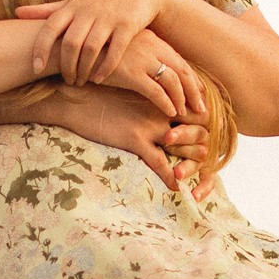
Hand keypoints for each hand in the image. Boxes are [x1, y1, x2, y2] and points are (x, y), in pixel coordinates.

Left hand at [19, 0, 174, 88]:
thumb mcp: (74, 1)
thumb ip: (47, 10)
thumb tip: (16, 12)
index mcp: (72, 7)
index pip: (50, 28)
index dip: (41, 48)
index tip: (35, 68)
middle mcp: (88, 11)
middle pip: (70, 43)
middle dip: (66, 66)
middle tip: (67, 80)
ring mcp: (108, 18)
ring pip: (91, 49)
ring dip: (83, 69)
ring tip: (81, 81)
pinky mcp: (127, 26)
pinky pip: (114, 51)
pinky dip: (105, 67)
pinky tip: (98, 78)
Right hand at [43, 85, 210, 193]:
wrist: (74, 98)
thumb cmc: (98, 93)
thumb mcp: (130, 90)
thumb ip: (149, 97)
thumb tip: (159, 109)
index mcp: (161, 95)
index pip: (196, 109)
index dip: (204, 124)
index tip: (203, 136)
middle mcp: (161, 109)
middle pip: (197, 129)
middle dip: (203, 145)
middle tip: (202, 158)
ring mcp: (149, 125)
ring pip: (183, 146)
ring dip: (191, 163)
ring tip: (191, 173)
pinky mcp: (135, 140)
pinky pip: (160, 163)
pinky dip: (171, 177)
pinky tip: (176, 187)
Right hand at [87, 27, 205, 118]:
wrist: (70, 47)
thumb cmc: (93, 49)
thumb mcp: (122, 46)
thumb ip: (138, 53)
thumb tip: (148, 67)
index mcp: (150, 37)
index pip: (178, 59)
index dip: (191, 77)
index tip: (199, 91)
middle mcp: (150, 46)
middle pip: (182, 70)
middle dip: (194, 90)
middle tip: (202, 107)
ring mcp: (141, 59)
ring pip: (173, 81)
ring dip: (183, 99)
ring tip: (186, 114)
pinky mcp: (130, 73)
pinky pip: (157, 91)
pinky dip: (166, 103)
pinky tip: (170, 113)